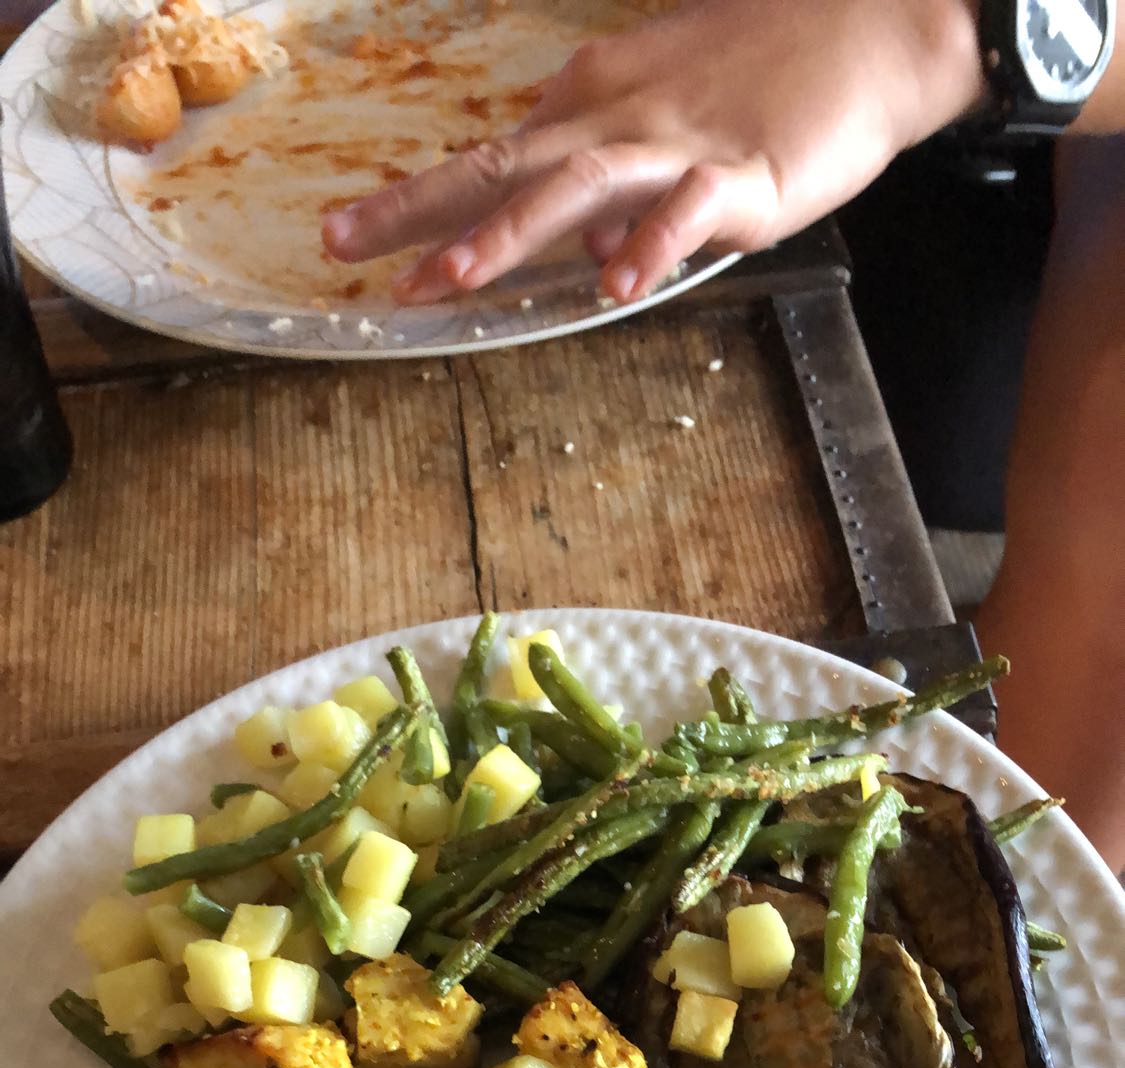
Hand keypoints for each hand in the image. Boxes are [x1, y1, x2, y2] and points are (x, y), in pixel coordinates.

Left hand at [322, 0, 984, 303]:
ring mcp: (677, 145)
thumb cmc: (769, 70)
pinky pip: (687, 211)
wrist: (871, 29)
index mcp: (594, 102)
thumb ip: (616, 181)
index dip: (417, 198)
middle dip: (418, 210)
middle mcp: (619, 118)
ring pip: (575, 185)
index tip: (350, 236)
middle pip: (502, 164)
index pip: (491, 156)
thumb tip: (582, 245)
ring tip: (453, 276)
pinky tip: (616, 286)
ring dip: (510, 232)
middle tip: (346, 248)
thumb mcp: (668, 114)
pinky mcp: (741, 174)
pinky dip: (650, 246)